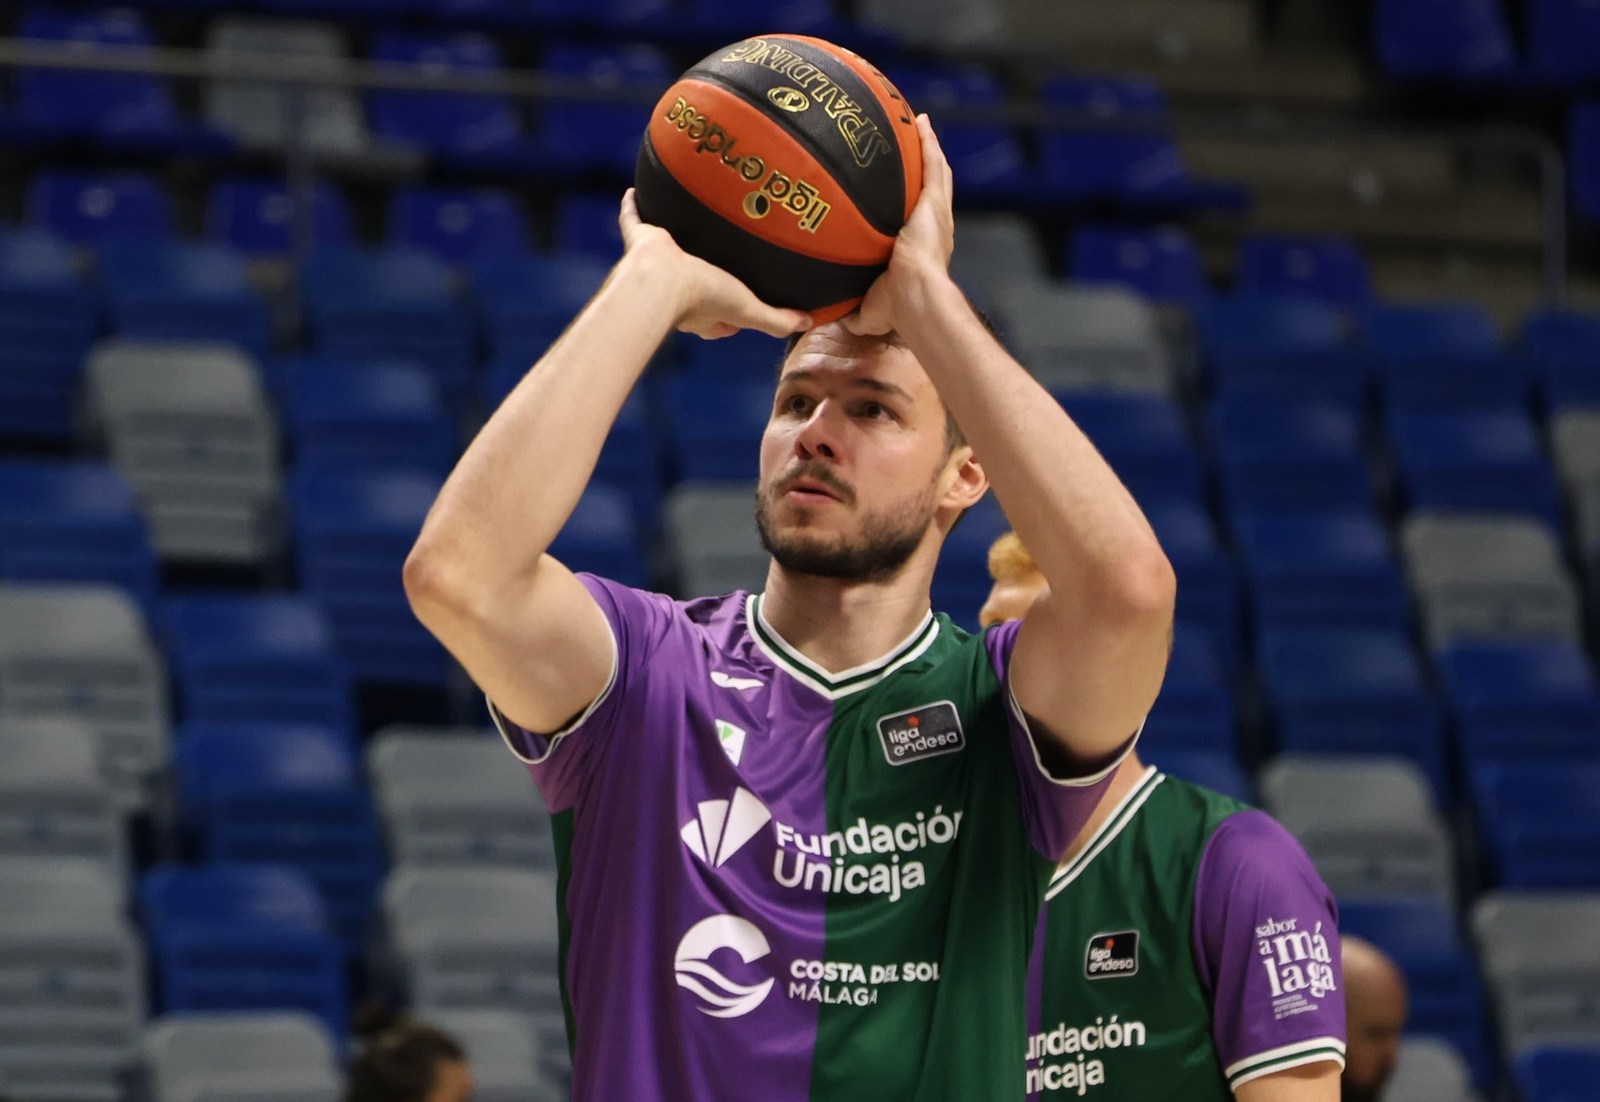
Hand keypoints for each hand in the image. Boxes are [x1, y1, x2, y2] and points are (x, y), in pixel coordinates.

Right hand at [618, 188, 811, 339]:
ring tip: (688, 219)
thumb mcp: (749, 310)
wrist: (662, 281)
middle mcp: (678, 287)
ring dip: (676, 235)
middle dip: (705, 270)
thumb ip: (777, 319)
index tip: (744, 298)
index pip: (718, 313)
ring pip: (668, 249)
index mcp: (701, 309)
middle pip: (694, 279)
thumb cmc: (704, 298)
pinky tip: (634, 191)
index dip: (731, 311)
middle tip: (720, 255)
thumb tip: (808, 321)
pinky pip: (634, 219)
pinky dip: (633, 207)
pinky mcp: (641, 241)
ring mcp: (659, 263)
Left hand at [845, 115, 955, 337]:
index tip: (898, 193)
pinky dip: (929, 143)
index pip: (916, 220)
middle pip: (930, 190)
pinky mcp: (935, 204)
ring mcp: (937, 214)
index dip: (910, 205)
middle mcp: (933, 228)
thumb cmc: (896, 310)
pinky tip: (922, 122)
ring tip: (920, 125)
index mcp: (920, 250)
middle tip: (914, 147)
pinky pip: (933, 165)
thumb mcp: (865, 310)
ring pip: (936, 173)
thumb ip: (847, 307)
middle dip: (923, 169)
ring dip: (929, 148)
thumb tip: (826, 312)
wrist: (916, 300)